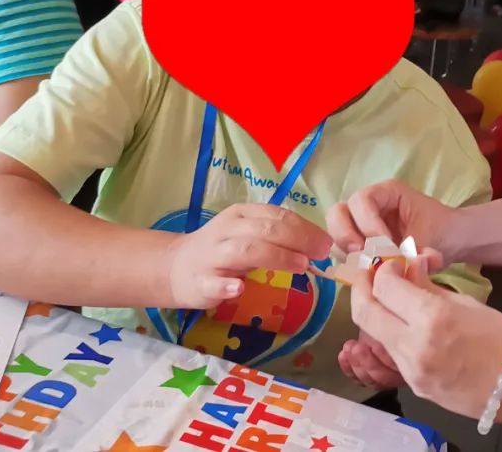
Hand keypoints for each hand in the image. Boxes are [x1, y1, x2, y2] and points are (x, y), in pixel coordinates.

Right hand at [165, 203, 331, 309]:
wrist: (175, 267)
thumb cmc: (222, 250)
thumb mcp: (250, 234)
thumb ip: (279, 236)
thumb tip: (318, 245)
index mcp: (242, 215)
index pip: (277, 215)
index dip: (305, 228)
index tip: (326, 243)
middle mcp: (227, 230)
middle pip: (265, 230)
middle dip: (297, 240)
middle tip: (320, 255)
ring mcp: (212, 256)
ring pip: (244, 250)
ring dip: (275, 256)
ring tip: (299, 266)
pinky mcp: (198, 282)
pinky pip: (212, 282)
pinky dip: (226, 285)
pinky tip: (240, 288)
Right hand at [327, 180, 459, 259]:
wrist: (453, 242)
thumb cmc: (443, 230)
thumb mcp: (430, 238)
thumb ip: (407, 251)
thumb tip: (388, 266)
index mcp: (386, 193)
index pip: (361, 201)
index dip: (368, 224)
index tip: (385, 247)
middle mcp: (368, 205)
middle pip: (338, 213)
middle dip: (347, 236)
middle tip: (363, 257)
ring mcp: (360, 225)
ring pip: (336, 233)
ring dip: (347, 252)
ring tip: (367, 267)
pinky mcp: (361, 244)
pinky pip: (343, 251)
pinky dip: (350, 263)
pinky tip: (367, 273)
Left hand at [350, 261, 501, 419]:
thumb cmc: (501, 337)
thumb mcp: (465, 302)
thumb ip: (427, 285)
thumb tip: (406, 266)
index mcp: (433, 317)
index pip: (385, 286)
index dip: (382, 270)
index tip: (390, 265)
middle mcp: (415, 345)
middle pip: (365, 312)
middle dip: (362, 289)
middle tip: (369, 278)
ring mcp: (411, 371)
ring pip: (374, 336)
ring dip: (374, 314)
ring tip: (387, 300)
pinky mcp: (413, 388)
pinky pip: (390, 356)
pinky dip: (389, 336)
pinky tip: (402, 326)